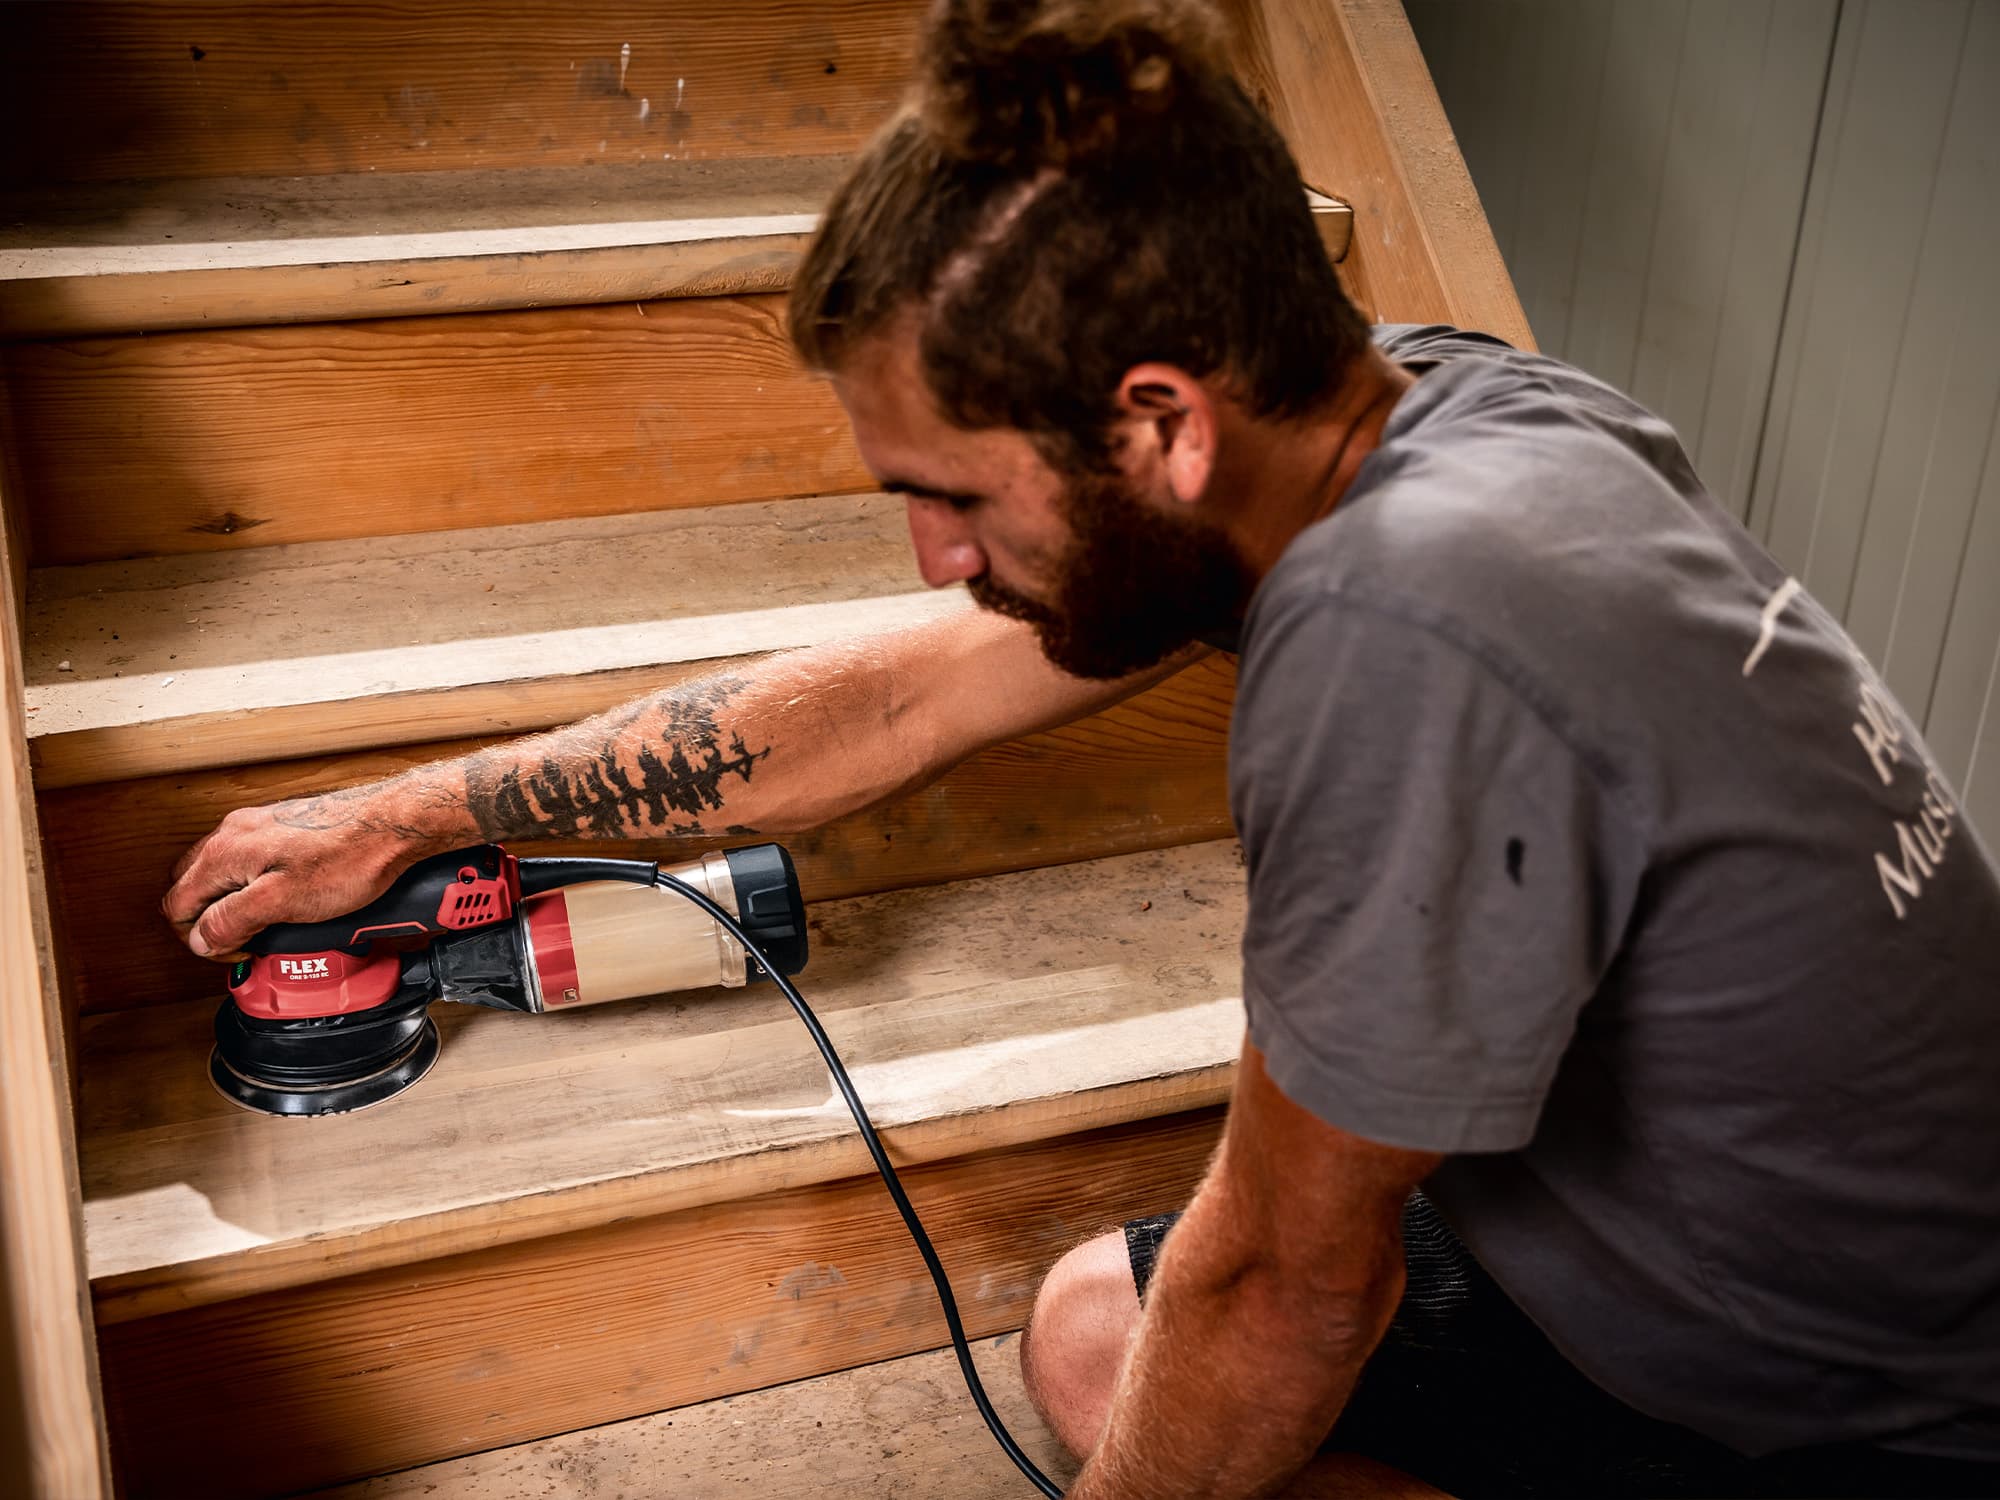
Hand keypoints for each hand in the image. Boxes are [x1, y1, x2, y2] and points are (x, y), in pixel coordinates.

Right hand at [161, 785, 435, 959]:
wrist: (393, 825)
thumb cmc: (349, 858)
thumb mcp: (282, 901)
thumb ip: (232, 920)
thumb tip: (200, 939)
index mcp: (225, 851)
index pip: (177, 904)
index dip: (197, 938)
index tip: (230, 951)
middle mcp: (234, 833)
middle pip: (192, 886)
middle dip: (207, 920)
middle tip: (240, 942)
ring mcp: (258, 827)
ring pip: (220, 874)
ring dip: (230, 904)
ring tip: (260, 926)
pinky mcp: (283, 829)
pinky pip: (249, 863)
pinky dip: (252, 887)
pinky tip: (280, 901)